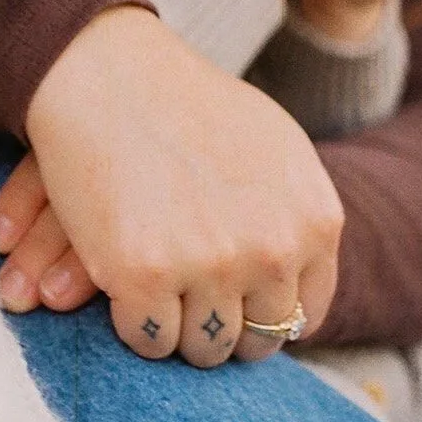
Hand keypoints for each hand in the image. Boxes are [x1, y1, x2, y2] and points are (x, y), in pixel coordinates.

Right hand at [0, 7, 341, 367]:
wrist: (108, 73)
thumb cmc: (185, 104)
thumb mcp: (277, 151)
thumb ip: (299, 220)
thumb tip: (301, 296)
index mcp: (314, 220)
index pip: (302, 315)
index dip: (260, 315)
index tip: (228, 301)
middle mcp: (271, 249)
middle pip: (254, 340)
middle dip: (220, 328)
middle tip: (184, 298)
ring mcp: (209, 265)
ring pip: (202, 348)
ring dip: (176, 329)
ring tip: (153, 290)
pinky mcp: (142, 275)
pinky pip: (147, 338)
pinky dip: (132, 325)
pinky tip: (121, 288)